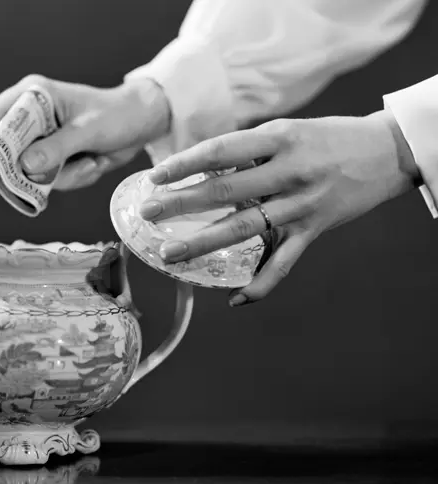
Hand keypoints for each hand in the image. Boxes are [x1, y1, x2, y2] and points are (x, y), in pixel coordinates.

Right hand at [0, 75, 169, 189]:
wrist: (142, 125)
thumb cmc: (116, 115)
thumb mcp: (88, 130)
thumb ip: (57, 148)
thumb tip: (26, 166)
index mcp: (35, 95)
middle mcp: (33, 117)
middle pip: (6, 149)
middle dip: (23, 172)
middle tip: (36, 184)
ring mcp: (43, 140)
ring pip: (31, 172)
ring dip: (62, 177)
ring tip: (91, 162)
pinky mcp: (54, 158)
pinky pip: (50, 180)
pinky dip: (73, 179)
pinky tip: (94, 164)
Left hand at [138, 110, 420, 305]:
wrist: (388, 151)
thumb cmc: (327, 138)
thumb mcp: (287, 131)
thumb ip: (249, 150)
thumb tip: (200, 167)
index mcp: (279, 139)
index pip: (222, 150)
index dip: (186, 163)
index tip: (156, 176)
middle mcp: (289, 171)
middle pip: (225, 191)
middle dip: (181, 203)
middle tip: (148, 212)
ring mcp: (302, 204)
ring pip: (245, 229)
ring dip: (202, 244)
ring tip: (168, 254)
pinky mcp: (314, 229)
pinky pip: (284, 263)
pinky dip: (260, 285)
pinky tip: (234, 299)